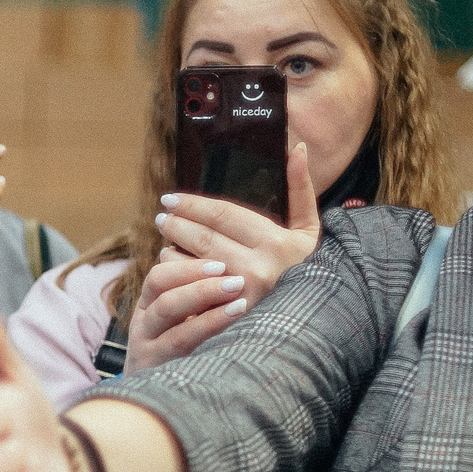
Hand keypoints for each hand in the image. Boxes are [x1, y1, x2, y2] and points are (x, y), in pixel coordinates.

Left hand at [130, 143, 318, 370]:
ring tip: (169, 241)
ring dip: (172, 250)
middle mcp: (257, 271)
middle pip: (201, 239)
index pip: (222, 216)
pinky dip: (176, 276)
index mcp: (276, 244)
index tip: (170, 199)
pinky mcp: (223, 319)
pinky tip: (174, 267)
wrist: (310, 323)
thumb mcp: (308, 230)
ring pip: (188, 265)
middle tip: (162, 218)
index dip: (192, 205)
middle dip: (175, 225)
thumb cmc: (306, 269)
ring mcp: (239, 298)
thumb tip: (297, 147)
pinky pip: (186, 291)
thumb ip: (301, 188)